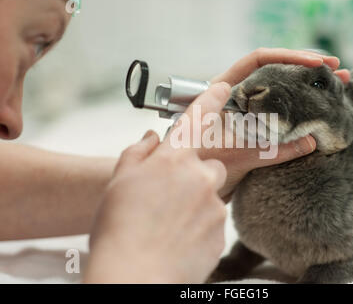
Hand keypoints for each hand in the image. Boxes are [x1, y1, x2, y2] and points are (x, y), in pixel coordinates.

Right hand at [85, 83, 231, 283]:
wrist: (133, 276)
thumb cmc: (118, 229)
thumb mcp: (118, 183)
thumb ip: (137, 154)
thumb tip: (150, 137)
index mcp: (172, 160)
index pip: (196, 120)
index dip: (210, 100)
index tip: (222, 88)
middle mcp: (199, 177)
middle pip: (210, 166)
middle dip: (197, 175)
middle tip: (172, 198)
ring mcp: (213, 205)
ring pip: (211, 196)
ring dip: (197, 204)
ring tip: (170, 224)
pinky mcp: (221, 232)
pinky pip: (213, 222)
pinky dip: (200, 227)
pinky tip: (179, 240)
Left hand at [200, 48, 349, 199]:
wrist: (193, 188)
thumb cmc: (201, 169)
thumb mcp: (236, 156)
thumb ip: (271, 149)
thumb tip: (310, 140)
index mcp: (223, 90)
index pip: (257, 60)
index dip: (287, 57)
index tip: (316, 63)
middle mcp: (237, 95)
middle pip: (274, 71)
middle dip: (307, 69)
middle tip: (337, 70)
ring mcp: (248, 109)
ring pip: (281, 90)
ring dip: (309, 86)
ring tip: (340, 84)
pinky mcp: (257, 125)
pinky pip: (282, 110)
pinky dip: (302, 107)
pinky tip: (324, 107)